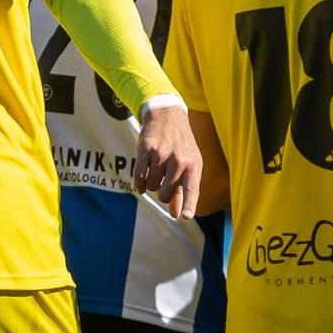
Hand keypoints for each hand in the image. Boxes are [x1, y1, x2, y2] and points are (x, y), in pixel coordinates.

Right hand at [134, 105, 202, 219]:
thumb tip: (177, 215)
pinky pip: (139, 176)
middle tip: (163, 183)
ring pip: (151, 186)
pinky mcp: (146, 149)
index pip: (191, 189)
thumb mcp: (188, 165)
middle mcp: (179, 160)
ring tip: (156, 172)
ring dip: (151, 184)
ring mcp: (162, 154)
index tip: (187, 216)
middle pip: (164, 194)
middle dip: (161, 194)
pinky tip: (141, 182)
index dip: (189, 204)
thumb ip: (182, 191)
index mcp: (193, 165)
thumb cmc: (181, 146)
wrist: (168, 116)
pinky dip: (139, 183)